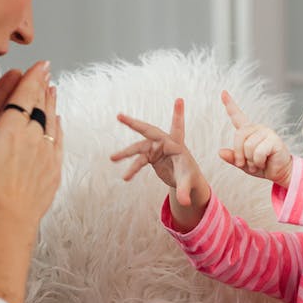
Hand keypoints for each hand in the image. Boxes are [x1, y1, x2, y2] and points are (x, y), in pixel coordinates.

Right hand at [0, 60, 62, 234]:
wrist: (6, 224)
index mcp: (11, 130)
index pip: (25, 96)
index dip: (32, 78)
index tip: (39, 65)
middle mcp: (33, 138)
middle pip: (40, 105)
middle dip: (41, 86)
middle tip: (45, 72)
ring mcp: (46, 155)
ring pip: (52, 120)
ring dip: (51, 103)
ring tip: (52, 89)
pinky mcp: (53, 171)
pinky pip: (59, 141)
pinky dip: (59, 127)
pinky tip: (58, 121)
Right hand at [112, 98, 210, 226]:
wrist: (185, 181)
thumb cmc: (190, 178)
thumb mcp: (188, 184)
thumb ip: (185, 192)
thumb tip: (185, 203)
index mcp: (177, 145)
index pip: (177, 128)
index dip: (178, 114)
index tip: (180, 99)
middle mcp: (165, 143)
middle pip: (149, 130)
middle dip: (133, 123)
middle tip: (119, 116)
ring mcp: (156, 149)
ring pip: (138, 148)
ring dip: (126, 153)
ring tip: (112, 158)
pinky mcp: (151, 156)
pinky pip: (138, 160)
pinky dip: (132, 168)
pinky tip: (125, 177)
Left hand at [219, 91, 293, 186]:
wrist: (279, 173)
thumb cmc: (262, 166)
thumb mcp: (243, 164)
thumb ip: (233, 158)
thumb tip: (220, 152)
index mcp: (248, 132)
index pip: (237, 116)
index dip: (229, 104)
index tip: (223, 92)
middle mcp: (257, 129)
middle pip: (239, 136)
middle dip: (239, 154)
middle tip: (245, 164)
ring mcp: (266, 132)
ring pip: (248, 146)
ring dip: (250, 161)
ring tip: (257, 164)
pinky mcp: (274, 139)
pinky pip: (258, 152)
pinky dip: (258, 162)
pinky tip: (264, 162)